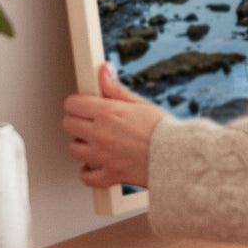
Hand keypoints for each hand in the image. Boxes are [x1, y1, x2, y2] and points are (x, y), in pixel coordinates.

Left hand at [62, 62, 166, 189]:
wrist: (178, 156)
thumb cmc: (163, 130)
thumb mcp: (139, 103)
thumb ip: (115, 88)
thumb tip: (103, 70)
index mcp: (108, 113)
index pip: (73, 104)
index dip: (77, 103)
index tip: (83, 105)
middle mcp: (101, 134)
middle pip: (68, 125)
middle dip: (76, 121)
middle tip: (89, 122)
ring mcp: (103, 156)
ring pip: (73, 150)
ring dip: (81, 145)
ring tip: (94, 142)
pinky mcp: (109, 175)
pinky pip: (86, 177)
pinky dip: (88, 172)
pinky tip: (95, 165)